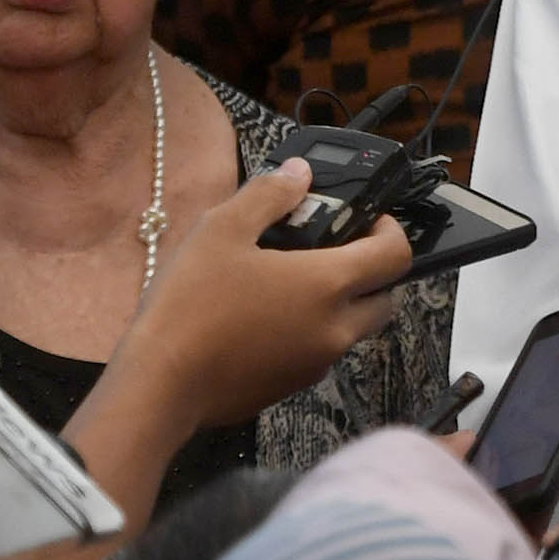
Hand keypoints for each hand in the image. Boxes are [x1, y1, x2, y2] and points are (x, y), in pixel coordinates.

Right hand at [113, 163, 416, 429]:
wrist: (160, 384)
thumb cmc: (190, 306)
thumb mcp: (222, 230)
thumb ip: (269, 195)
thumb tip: (299, 173)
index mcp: (328, 285)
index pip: (397, 256)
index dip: (391, 230)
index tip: (368, 218)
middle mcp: (335, 329)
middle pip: (385, 297)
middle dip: (373, 271)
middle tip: (334, 248)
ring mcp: (316, 364)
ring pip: (354, 328)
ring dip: (342, 303)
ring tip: (292, 278)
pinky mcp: (292, 386)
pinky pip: (321, 353)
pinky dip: (313, 331)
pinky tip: (268, 315)